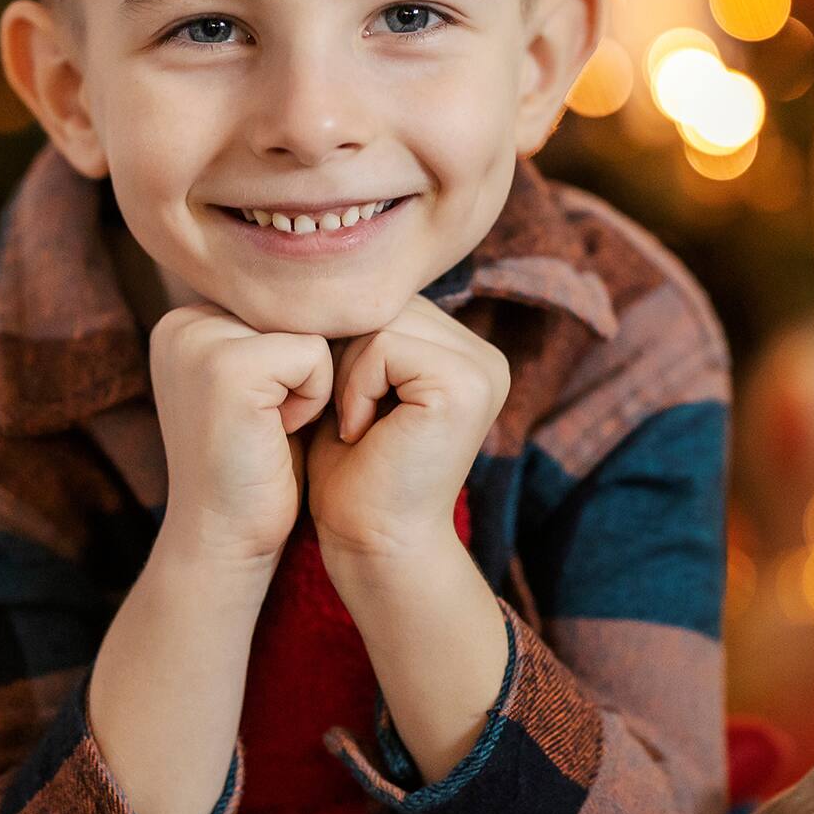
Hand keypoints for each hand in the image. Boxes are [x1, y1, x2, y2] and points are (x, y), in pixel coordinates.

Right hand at [149, 300, 333, 570]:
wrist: (225, 540)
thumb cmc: (256, 468)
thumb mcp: (260, 386)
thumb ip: (274, 333)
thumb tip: (339, 285)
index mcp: (184, 322)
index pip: (281, 304)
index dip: (296, 361)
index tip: (265, 412)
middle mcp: (182, 322)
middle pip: (296, 312)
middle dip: (303, 371)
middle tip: (269, 424)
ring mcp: (200, 341)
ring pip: (310, 331)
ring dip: (311, 385)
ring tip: (272, 426)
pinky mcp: (230, 367)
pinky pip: (316, 356)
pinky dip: (315, 398)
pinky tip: (277, 432)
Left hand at [304, 294, 509, 567]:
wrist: (369, 544)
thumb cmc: (349, 472)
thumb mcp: (354, 383)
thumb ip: (362, 331)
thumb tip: (330, 269)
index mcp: (462, 352)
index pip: (386, 299)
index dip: (343, 340)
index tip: (336, 400)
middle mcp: (483, 355)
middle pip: (385, 302)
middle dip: (343, 353)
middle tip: (343, 416)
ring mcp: (483, 367)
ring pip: (382, 318)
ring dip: (346, 371)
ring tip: (353, 424)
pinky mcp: (468, 383)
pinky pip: (386, 344)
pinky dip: (355, 385)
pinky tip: (360, 430)